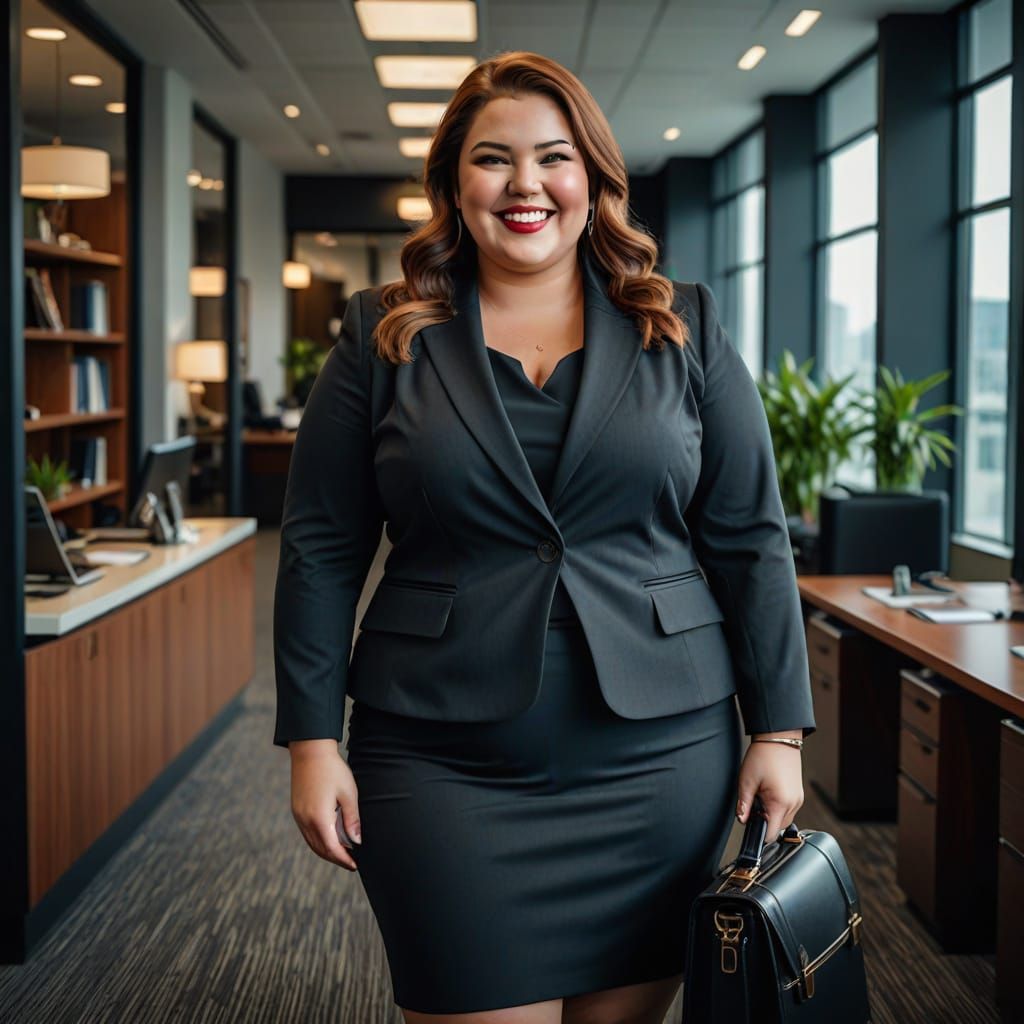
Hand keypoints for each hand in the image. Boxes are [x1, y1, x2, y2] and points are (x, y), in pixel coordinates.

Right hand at [289, 739, 361, 871]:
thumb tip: (356, 841)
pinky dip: (319, 841)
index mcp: (319, 818)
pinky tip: (329, 838)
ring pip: (312, 843)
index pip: (332, 849)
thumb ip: (352, 819)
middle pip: (321, 849)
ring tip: (342, 852)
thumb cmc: (332, 770)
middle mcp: (305, 820)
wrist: (310, 751)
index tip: (355, 865)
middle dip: (336, 858)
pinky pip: (307, 833)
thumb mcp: (348, 793)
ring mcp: (298, 816)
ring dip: (327, 851)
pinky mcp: (296, 810)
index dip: (344, 859)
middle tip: (351, 861)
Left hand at [735, 732, 804, 841]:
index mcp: (780, 803)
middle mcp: (793, 804)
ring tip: (761, 796)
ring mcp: (798, 799)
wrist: (778, 738)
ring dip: (771, 814)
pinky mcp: (799, 794)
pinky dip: (777, 807)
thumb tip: (742, 820)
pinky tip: (768, 793)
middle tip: (752, 805)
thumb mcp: (746, 781)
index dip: (759, 834)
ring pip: (783, 819)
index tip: (750, 828)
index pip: (771, 834)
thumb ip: (743, 804)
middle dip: (764, 822)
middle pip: (777, 828)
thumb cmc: (763, 756)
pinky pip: (788, 809)